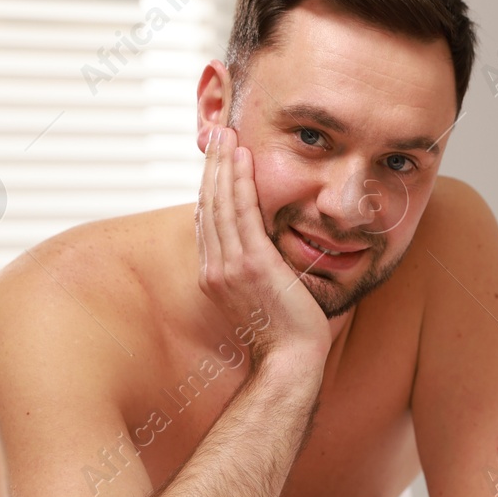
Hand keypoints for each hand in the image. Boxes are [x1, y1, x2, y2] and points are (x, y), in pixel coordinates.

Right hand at [195, 127, 329, 364]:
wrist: (289, 362)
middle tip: (218, 134)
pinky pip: (241, 214)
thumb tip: (269, 255)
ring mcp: (230, 266)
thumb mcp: (262, 298)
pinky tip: (243, 160)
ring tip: (228, 135)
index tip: (217, 161)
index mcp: (214, 276)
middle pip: (208, 205)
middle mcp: (215, 268)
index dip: (210, 186)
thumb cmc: (285, 335)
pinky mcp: (251, 264)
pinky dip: (240, 183)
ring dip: (224, 165)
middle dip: (212, 167)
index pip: (208, 220)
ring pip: (220, 203)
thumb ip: (257, 272)